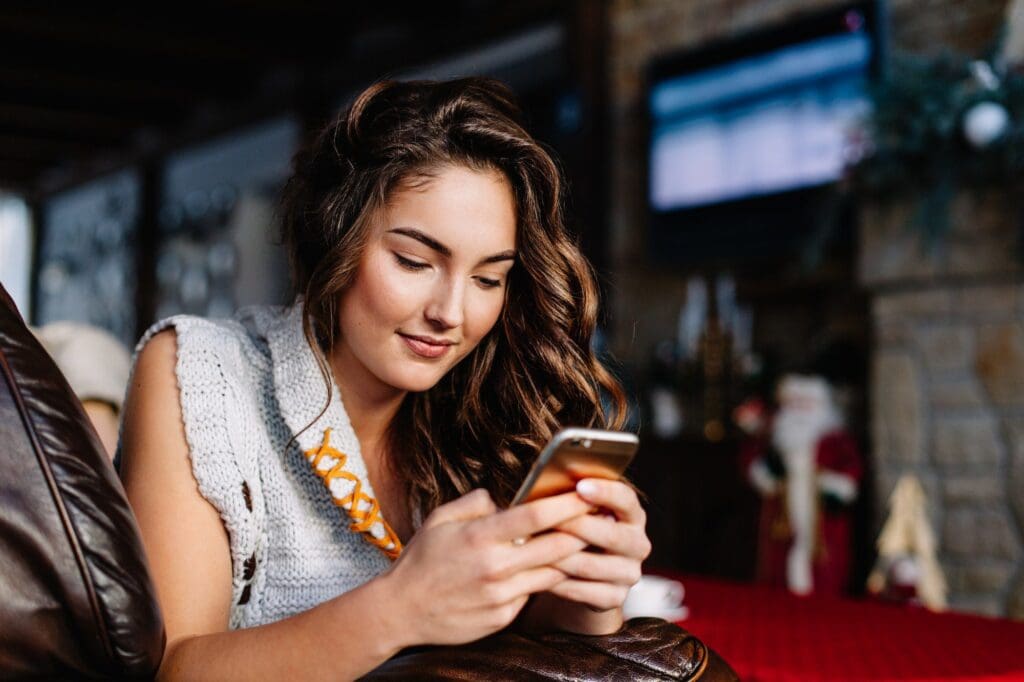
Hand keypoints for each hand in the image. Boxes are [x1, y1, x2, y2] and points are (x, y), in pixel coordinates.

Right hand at [380, 488, 589, 647]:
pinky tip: (552, 568)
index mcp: (480, 536)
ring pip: (553, 572)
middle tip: (600, 517)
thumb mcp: (441, 519)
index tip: (588, 492)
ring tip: (586, 541)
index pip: (536, 515)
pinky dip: (545, 579)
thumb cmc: (421, 561)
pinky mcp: (503, 617)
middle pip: (557, 545)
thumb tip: (505, 499)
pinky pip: (534, 593)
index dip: (568, 503)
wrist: (401, 610)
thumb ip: (476, 503)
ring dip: (572, 557)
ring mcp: (501, 595)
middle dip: (584, 530)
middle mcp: (495, 566)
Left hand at [546, 479, 650, 615]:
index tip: (580, 486)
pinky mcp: (616, 597)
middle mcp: (638, 544)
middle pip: (610, 535)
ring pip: (590, 565)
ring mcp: (629, 573)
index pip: (626, 499)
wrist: (582, 574)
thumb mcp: (580, 512)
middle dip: (575, 525)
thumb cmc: (576, 530)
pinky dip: (557, 581)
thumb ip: (573, 499)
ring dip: (558, 556)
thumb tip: (545, 483)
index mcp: (633, 515)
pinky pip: (583, 590)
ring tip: (532, 547)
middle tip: (543, 518)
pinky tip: (537, 572)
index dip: (605, 492)